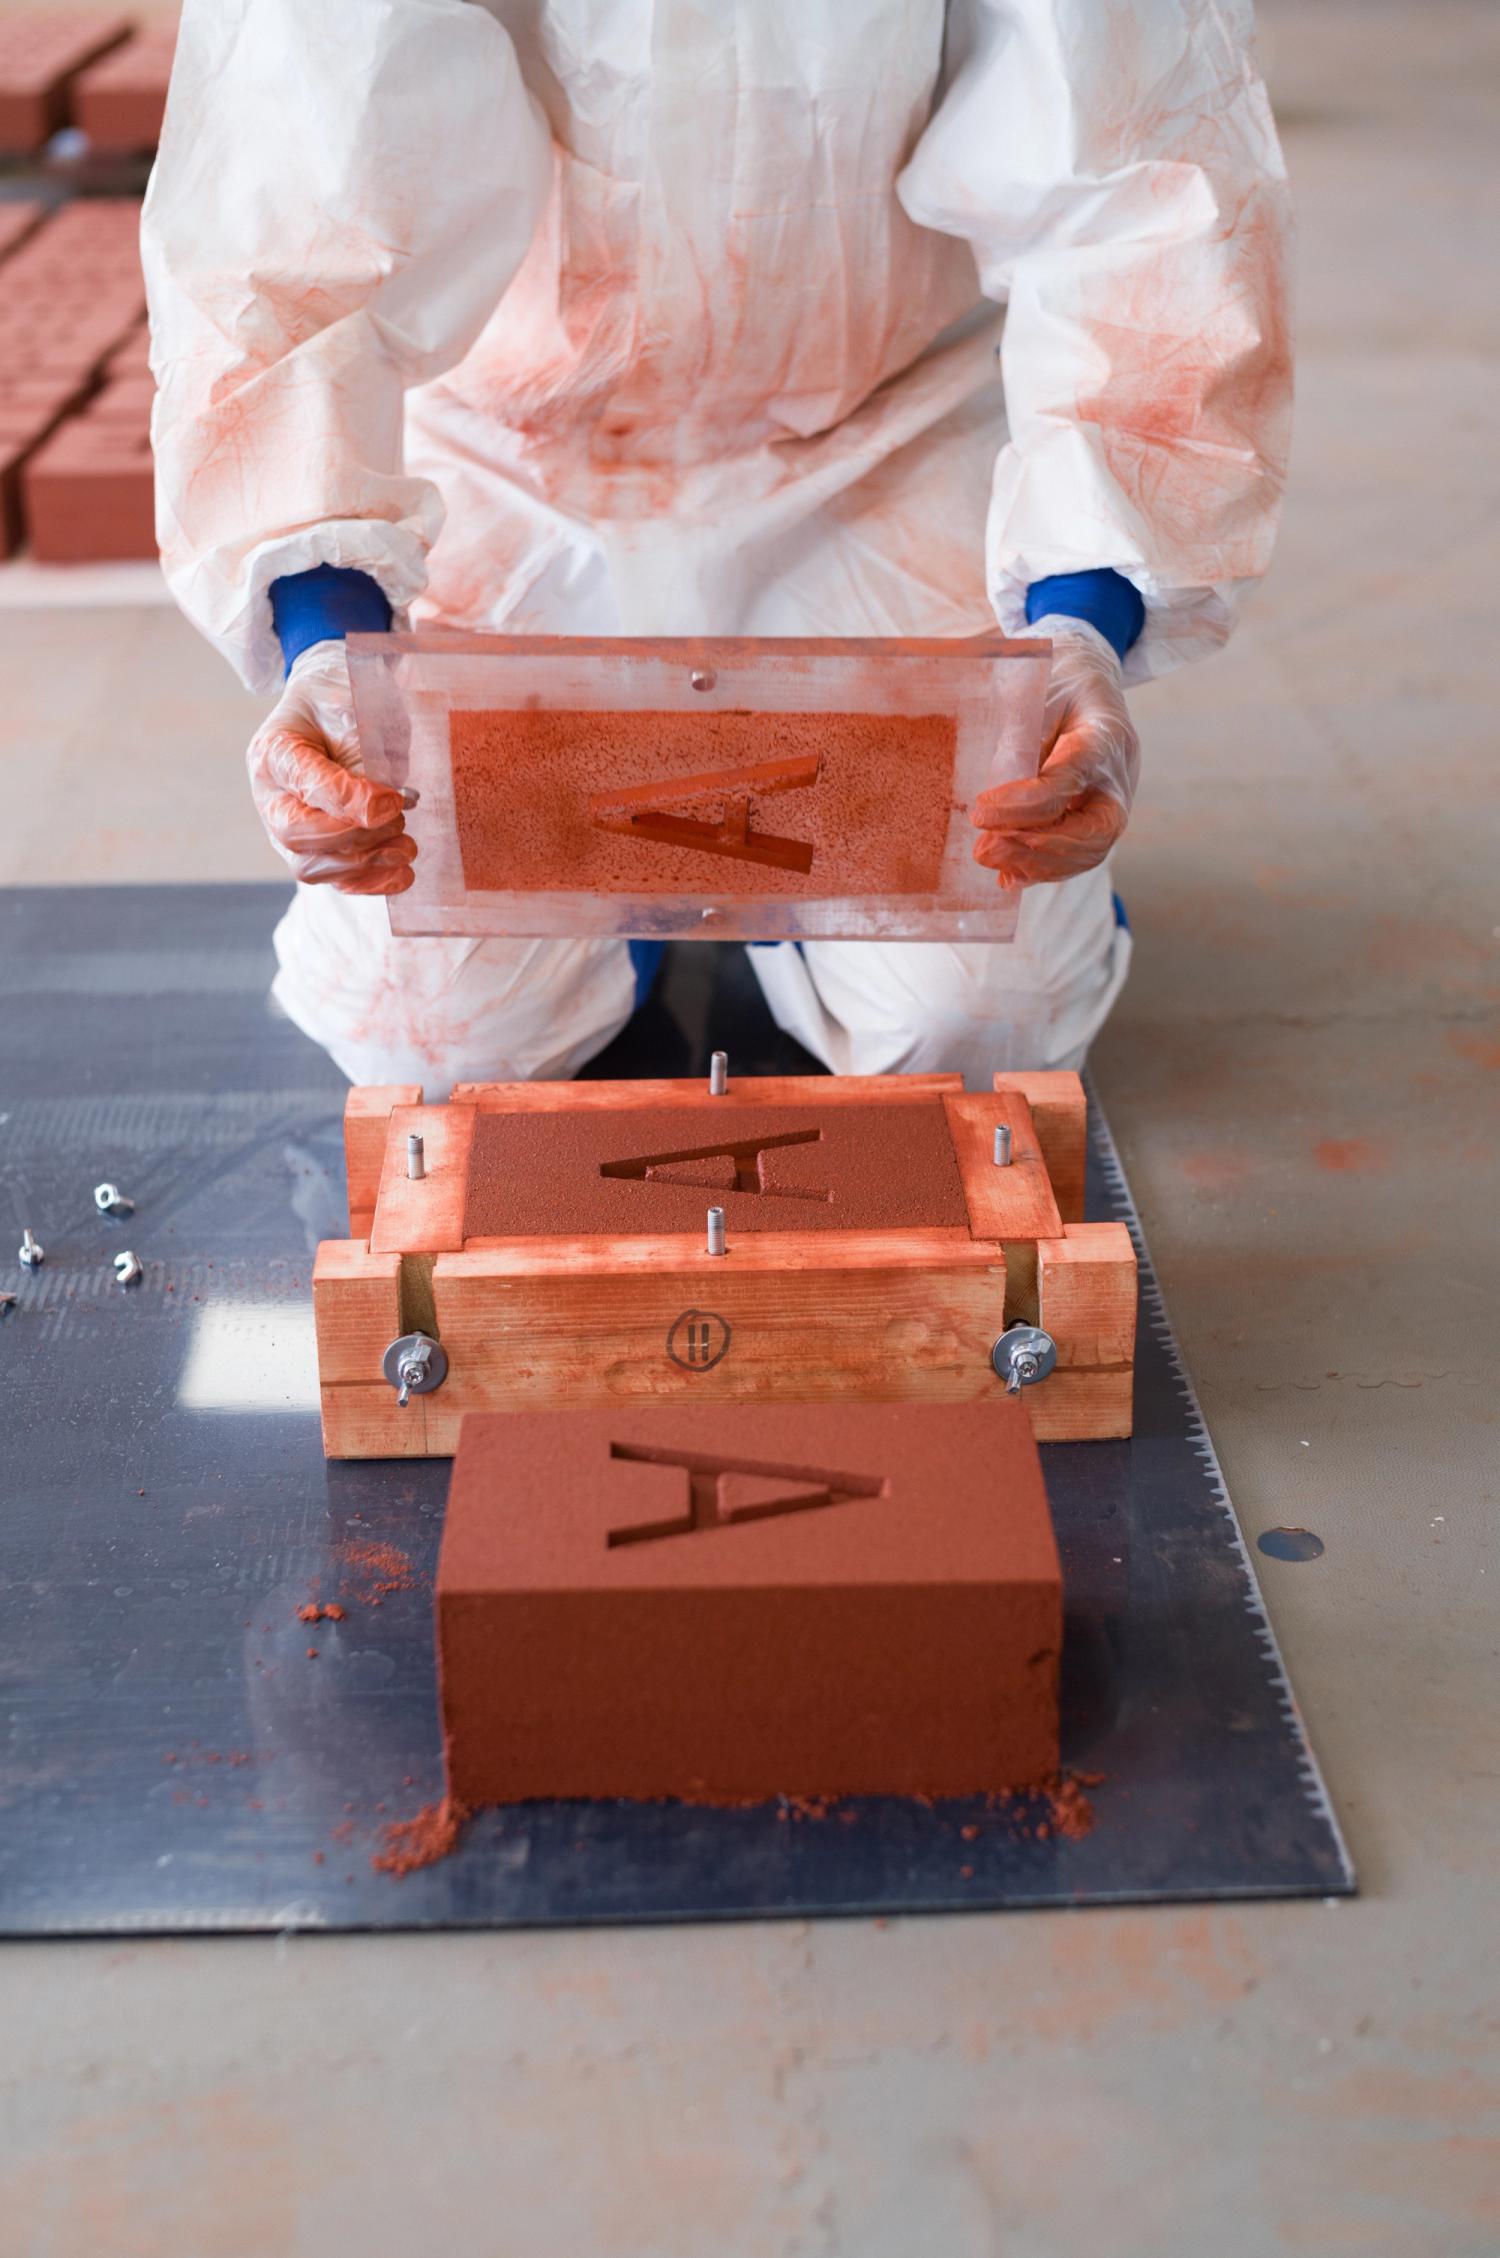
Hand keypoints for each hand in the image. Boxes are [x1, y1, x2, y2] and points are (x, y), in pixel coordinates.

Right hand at [246, 640, 415, 894]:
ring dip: (365, 863)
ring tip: (407, 845)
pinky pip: (334, 881)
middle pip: (297, 836)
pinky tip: (403, 873)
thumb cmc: (342, 704)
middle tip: (398, 818)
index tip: (393, 801)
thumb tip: (381, 809)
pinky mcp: (313, 851)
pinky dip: (369, 884)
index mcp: (273, 753)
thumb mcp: (353, 709)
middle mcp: (269, 796)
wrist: (333, 709)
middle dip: (356, 836)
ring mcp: (286, 828)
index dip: (352, 802)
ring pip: (311, 867)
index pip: (306, 787)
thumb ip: (359, 755)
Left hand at [972, 616, 1138, 887]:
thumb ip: (1020, 735)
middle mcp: (1118, 775)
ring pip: (1090, 851)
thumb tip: (993, 788)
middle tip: (984, 847)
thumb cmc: (1057, 684)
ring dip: (1037, 864)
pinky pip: (1079, 856)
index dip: (1025, 803)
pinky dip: (1043, 871)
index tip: (980, 810)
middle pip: (1094, 829)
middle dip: (1038, 847)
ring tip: (989, 857)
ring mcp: (1113, 802)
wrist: (1088, 684)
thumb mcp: (1035, 691)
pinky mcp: (1098, 820)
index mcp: (1105, 734)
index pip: (1070, 778)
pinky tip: (1009, 876)